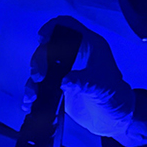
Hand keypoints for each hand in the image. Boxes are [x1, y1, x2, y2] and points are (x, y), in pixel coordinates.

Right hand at [22, 16, 135, 139]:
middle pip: (48, 48)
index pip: (68, 26)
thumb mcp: (103, 88)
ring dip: (32, 79)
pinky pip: (39, 86)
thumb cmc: (116, 98)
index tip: (41, 39)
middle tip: (39, 76)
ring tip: (33, 94)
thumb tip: (65, 81)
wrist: (114, 119)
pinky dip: (32, 93)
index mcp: (89, 47)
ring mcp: (64, 72)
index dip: (52, 28)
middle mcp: (74, 56)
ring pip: (40, 67)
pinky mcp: (57, 87)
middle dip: (39, 60)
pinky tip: (30, 102)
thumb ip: (85, 82)